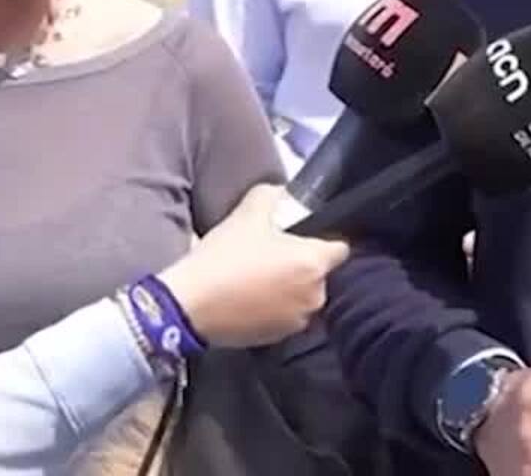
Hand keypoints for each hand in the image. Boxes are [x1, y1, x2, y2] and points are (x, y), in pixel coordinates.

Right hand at [155, 183, 349, 347]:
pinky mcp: (277, 338)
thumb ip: (273, 195)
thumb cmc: (225, 256)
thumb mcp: (248, 213)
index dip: (324, 237)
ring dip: (290, 288)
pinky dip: (275, 308)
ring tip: (259, 278)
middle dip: (303, 264)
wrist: (190, 305)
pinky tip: (250, 298)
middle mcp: (316, 295)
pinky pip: (285, 316)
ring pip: (303, 296)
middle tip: (273, 255)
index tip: (303, 235)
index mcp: (315, 263)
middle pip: (320, 273)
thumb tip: (284, 192)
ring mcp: (298, 321)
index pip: (340, 247)